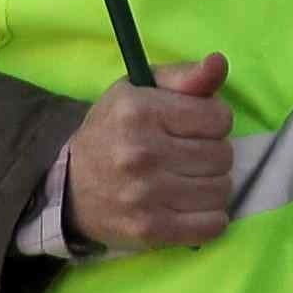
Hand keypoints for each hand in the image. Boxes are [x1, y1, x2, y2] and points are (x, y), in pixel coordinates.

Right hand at [64, 55, 240, 253]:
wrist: (70, 187)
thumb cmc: (115, 131)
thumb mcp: (140, 92)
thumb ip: (184, 76)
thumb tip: (218, 62)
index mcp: (138, 112)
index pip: (219, 118)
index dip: (213, 121)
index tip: (192, 126)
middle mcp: (140, 153)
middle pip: (223, 155)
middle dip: (212, 153)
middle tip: (187, 156)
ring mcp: (144, 195)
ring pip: (222, 190)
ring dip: (212, 186)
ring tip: (187, 180)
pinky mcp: (149, 230)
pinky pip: (212, 225)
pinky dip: (209, 218)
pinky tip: (190, 206)